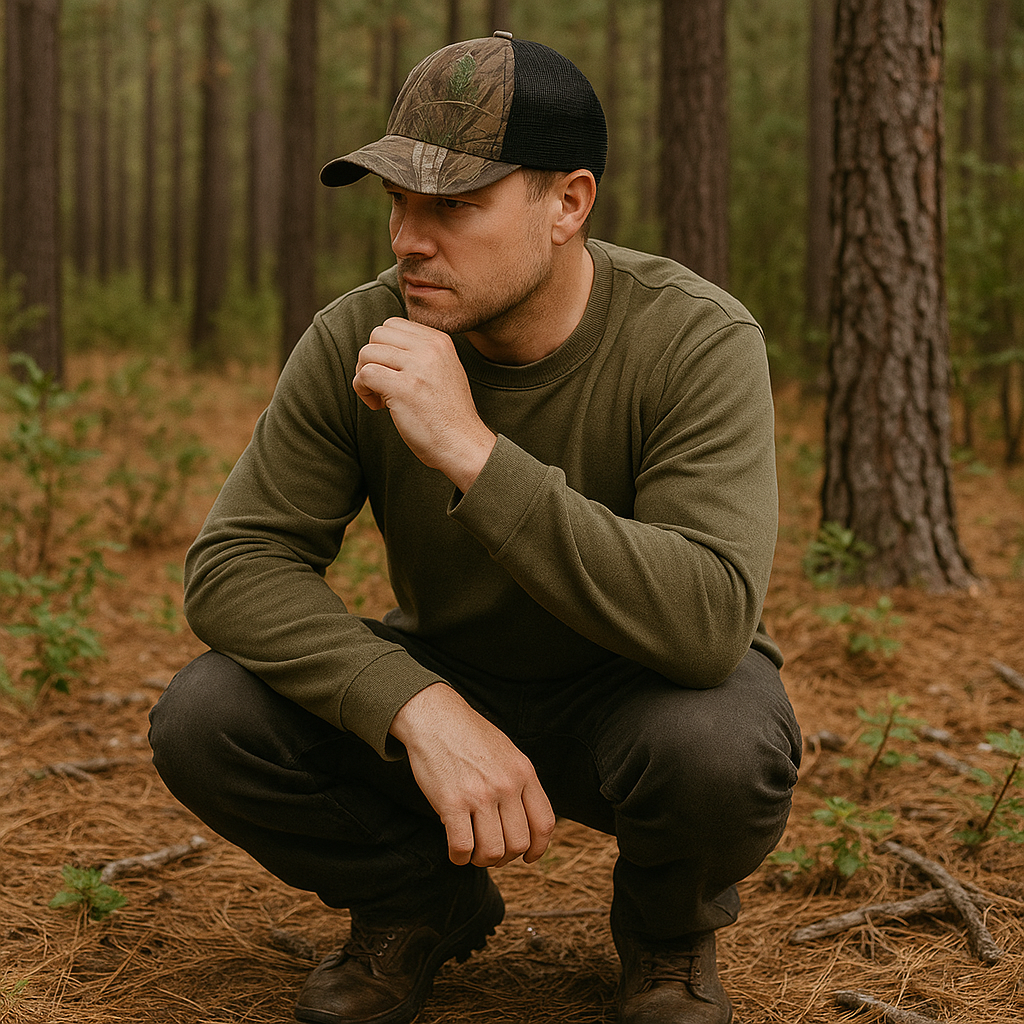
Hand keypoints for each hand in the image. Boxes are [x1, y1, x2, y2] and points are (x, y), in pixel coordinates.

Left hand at [353, 317, 495, 490]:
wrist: (463, 444)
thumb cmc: (449, 415)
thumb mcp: (444, 370)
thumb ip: (421, 353)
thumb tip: (383, 346)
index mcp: (439, 340)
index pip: (393, 325)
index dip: (385, 348)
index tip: (393, 373)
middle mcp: (430, 348)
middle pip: (377, 334)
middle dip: (371, 359)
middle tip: (381, 384)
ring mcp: (417, 367)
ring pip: (367, 353)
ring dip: (364, 375)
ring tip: (380, 397)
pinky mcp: (403, 388)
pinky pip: (364, 375)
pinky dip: (362, 391)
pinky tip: (378, 406)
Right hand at [390, 683, 555, 867]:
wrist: (435, 718)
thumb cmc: (469, 735)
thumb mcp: (507, 752)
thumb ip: (519, 782)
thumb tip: (524, 819)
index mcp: (524, 772)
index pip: (544, 823)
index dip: (538, 848)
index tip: (529, 856)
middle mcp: (506, 785)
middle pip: (518, 843)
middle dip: (506, 857)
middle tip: (491, 852)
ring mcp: (480, 795)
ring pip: (492, 851)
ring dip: (482, 860)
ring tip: (473, 852)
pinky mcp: (451, 803)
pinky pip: (463, 847)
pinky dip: (460, 858)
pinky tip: (456, 851)